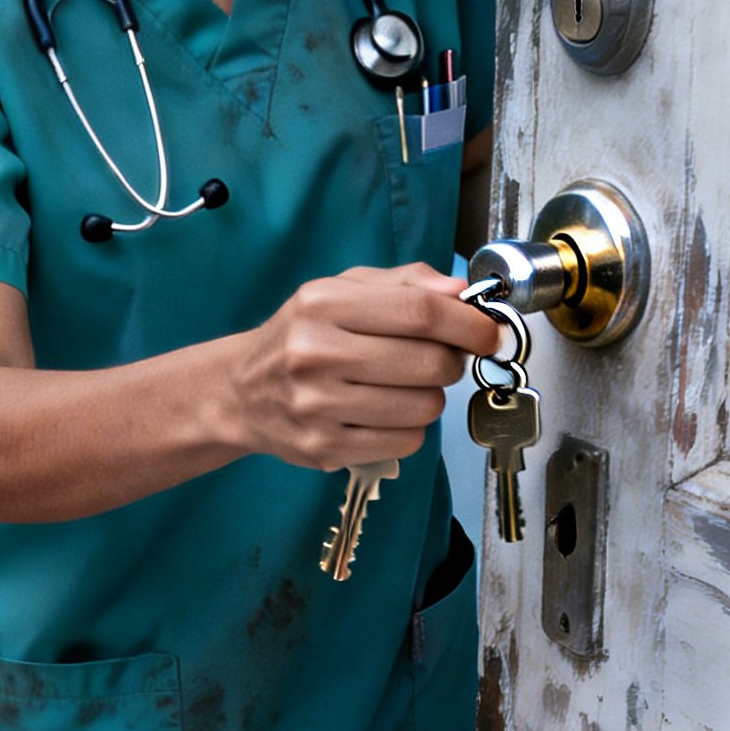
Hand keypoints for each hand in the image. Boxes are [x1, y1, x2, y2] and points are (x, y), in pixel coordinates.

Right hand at [228, 262, 506, 472]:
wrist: (241, 392)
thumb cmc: (302, 335)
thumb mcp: (340, 291)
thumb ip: (403, 283)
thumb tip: (461, 292)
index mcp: (321, 304)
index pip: (419, 311)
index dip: (468, 323)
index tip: (488, 333)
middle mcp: (314, 352)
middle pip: (429, 362)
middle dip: (450, 361)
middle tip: (438, 359)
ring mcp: (317, 405)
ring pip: (424, 407)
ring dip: (429, 397)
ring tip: (402, 387)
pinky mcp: (324, 447)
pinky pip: (406, 441)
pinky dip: (409, 428)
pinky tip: (384, 413)